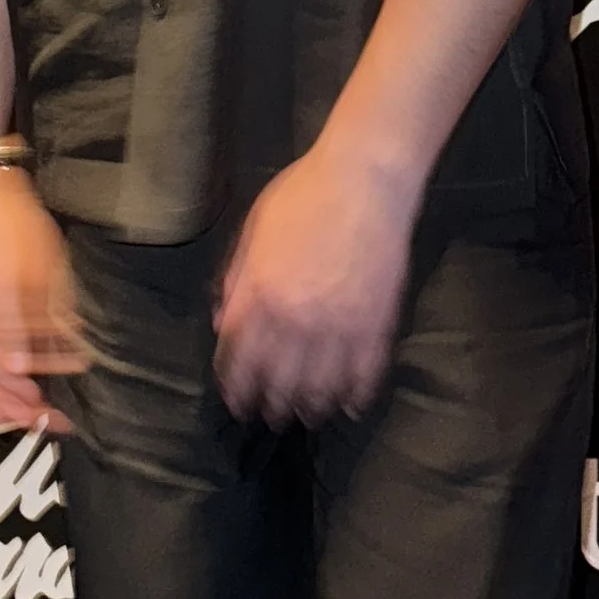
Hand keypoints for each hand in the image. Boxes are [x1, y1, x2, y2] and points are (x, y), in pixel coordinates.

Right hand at [0, 168, 85, 431]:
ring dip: (27, 379)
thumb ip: (10, 327)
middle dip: (18, 403)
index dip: (5, 408)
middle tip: (54, 420)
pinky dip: (35, 349)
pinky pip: (14, 332)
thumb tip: (18, 371)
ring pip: (0, 357)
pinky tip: (58, 355)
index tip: (40, 422)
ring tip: (55, 395)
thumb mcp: (5, 279)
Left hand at [213, 144, 417, 425]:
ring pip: (319, 386)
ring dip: (309, 407)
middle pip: (276, 380)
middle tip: (268, 418)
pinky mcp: (375, 324)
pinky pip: (364, 374)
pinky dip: (355, 395)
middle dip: (269, 405)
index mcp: (257, 294)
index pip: (237, 357)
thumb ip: (235, 278)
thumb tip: (222, 322)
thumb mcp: (252, 230)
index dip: (234, 385)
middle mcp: (292, 319)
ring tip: (305, 416)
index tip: (236, 401)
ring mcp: (337, 325)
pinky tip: (349, 407)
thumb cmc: (302, 194)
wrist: (363, 179)